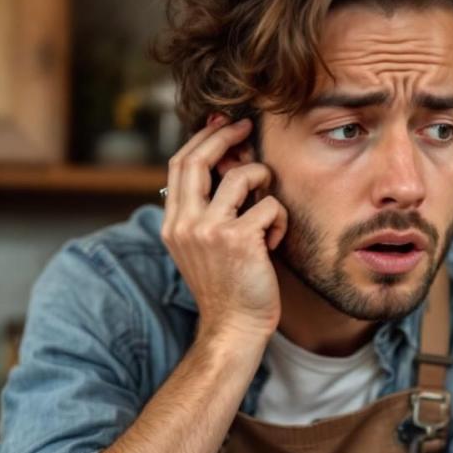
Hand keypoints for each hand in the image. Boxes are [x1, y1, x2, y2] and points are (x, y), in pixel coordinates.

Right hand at [161, 114, 287, 338]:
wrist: (234, 328)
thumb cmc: (229, 288)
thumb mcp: (204, 247)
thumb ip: (207, 211)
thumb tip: (225, 165)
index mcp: (174, 224)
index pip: (180, 165)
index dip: (202, 139)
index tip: (222, 125)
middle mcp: (185, 223)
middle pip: (199, 158)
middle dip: (226, 135)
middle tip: (247, 126)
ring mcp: (209, 230)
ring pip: (242, 175)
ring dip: (264, 182)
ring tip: (268, 210)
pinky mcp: (238, 239)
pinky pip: (269, 205)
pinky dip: (279, 219)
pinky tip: (273, 242)